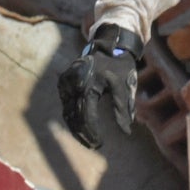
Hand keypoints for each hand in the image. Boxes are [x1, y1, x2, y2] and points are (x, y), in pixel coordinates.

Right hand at [58, 24, 143, 150]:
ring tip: (87, 140)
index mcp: (88, 85)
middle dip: (83, 134)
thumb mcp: (124, 86)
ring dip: (76, 129)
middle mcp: (73, 84)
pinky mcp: (63, 82)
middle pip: (74, 118)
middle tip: (94, 145)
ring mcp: (66, 83)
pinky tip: (81, 127)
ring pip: (67, 113)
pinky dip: (72, 117)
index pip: (86, 116)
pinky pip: (66, 105)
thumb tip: (126, 131)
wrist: (107, 44)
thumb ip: (123, 109)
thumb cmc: (119, 66)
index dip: (92, 132)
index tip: (99, 144)